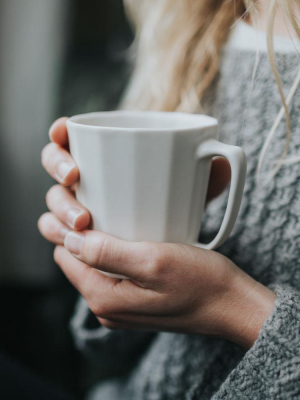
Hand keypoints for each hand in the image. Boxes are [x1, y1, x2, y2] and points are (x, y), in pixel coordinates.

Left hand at [38, 118, 274, 348]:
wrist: (231, 304)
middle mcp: (107, 307)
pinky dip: (117, 252)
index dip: (70, 228)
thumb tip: (69, 239)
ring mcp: (122, 305)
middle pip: (78, 260)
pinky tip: (132, 236)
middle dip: (83, 233)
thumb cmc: (200, 282)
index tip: (87, 206)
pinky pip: (114, 271)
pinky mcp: (136, 299)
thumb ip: (106, 253)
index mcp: (104, 299)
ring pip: (96, 264)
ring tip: (116, 216)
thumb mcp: (153, 261)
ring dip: (100, 241)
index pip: (65, 255)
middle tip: (102, 206)